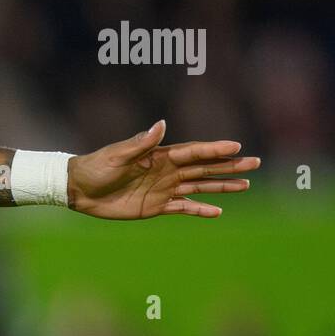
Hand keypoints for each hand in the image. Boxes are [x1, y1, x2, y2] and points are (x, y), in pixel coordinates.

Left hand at [67, 120, 259, 218]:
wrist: (79, 190)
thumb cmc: (96, 167)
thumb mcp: (117, 154)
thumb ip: (141, 143)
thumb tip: (162, 124)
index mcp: (160, 155)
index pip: (194, 151)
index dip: (214, 149)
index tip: (236, 146)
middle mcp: (167, 171)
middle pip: (204, 168)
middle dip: (229, 165)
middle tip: (254, 163)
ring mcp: (163, 189)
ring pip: (200, 187)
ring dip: (222, 186)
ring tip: (246, 185)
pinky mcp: (156, 207)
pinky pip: (184, 208)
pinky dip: (200, 210)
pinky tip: (218, 212)